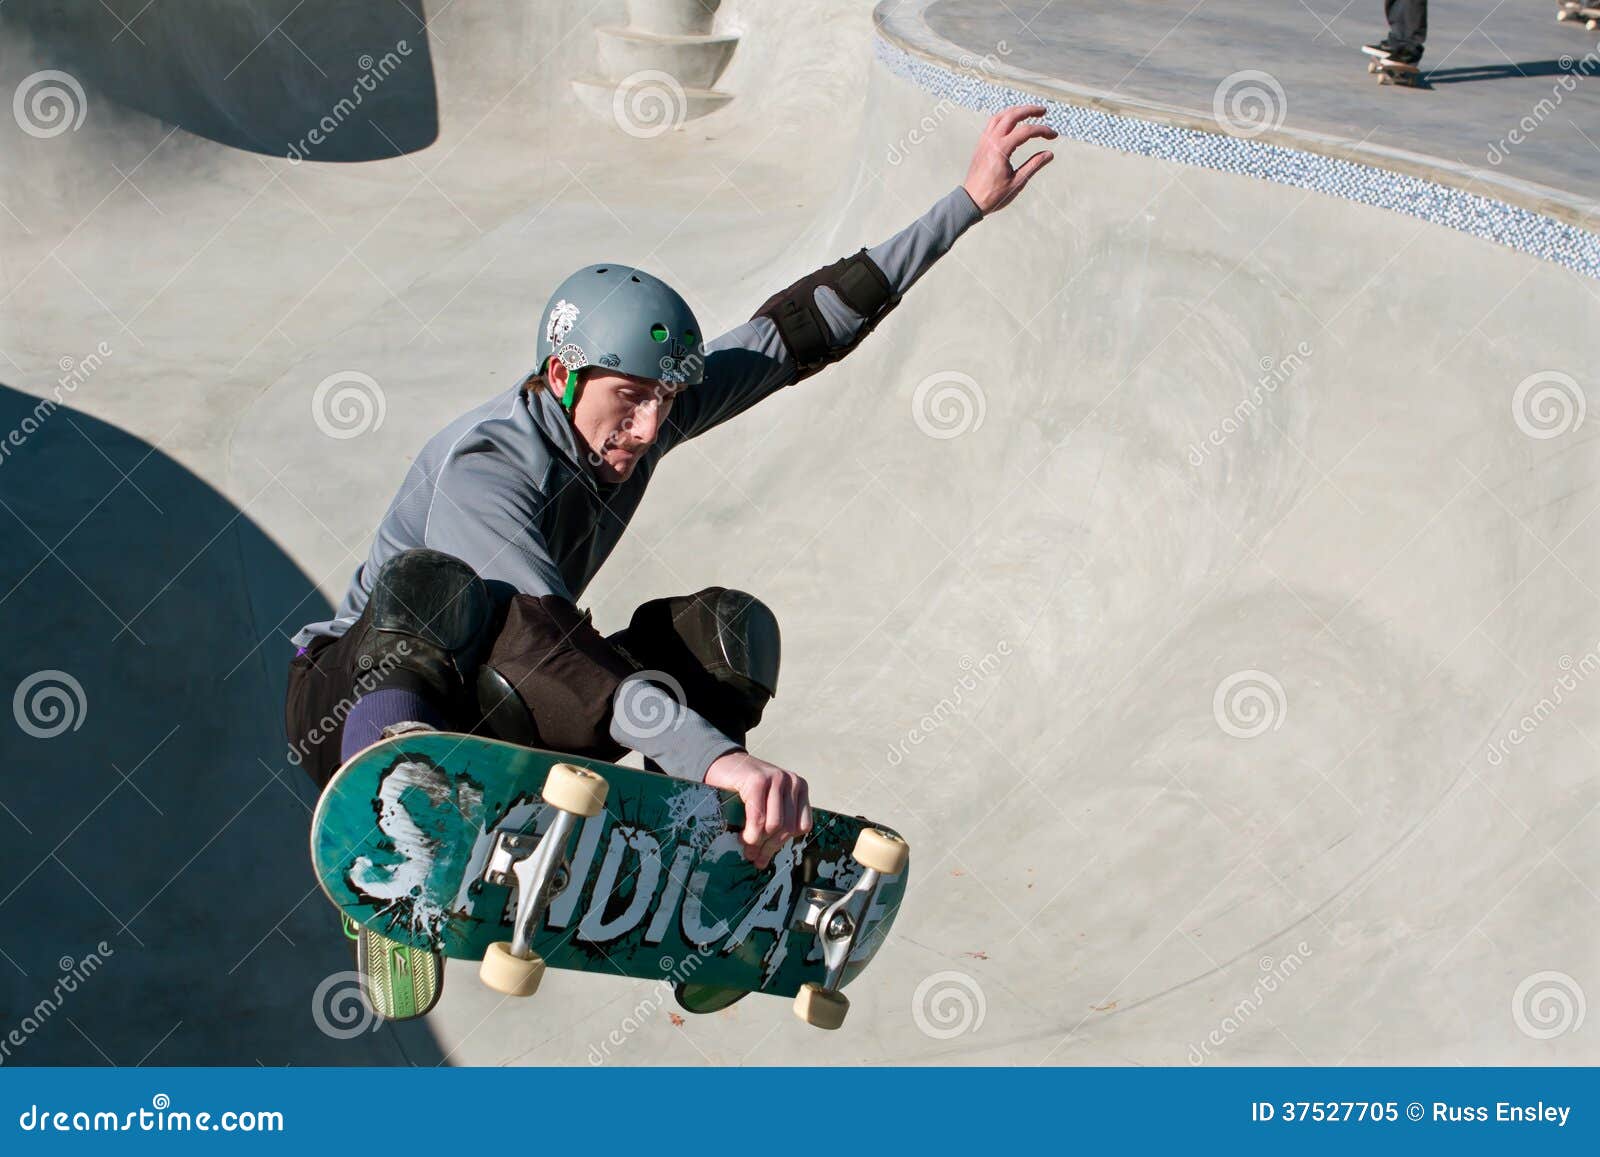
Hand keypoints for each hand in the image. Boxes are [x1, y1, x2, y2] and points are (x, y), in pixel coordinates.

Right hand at [704, 751, 812, 869]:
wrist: (722, 763)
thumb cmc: (743, 788)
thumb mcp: (767, 803)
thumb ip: (775, 822)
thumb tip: (765, 859)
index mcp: (799, 788)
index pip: (801, 825)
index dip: (783, 843)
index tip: (766, 855)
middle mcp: (792, 781)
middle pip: (788, 827)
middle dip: (769, 847)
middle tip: (754, 858)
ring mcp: (776, 778)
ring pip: (775, 825)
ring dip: (759, 842)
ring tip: (746, 847)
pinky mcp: (758, 780)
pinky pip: (759, 818)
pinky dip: (751, 833)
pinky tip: (742, 837)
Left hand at [962, 104, 1056, 215]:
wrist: (970, 201)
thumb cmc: (993, 195)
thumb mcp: (1017, 182)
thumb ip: (1034, 165)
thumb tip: (1049, 154)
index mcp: (1001, 150)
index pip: (1026, 131)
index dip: (1042, 131)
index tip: (1053, 135)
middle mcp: (991, 141)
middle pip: (1012, 115)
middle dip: (1029, 110)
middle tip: (1043, 111)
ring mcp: (984, 141)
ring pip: (1000, 116)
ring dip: (1016, 111)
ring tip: (1028, 112)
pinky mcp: (981, 144)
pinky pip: (992, 123)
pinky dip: (1004, 117)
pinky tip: (1012, 121)